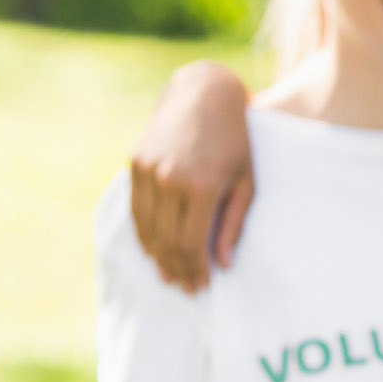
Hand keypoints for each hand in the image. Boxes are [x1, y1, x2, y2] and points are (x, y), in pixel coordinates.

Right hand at [128, 62, 253, 292]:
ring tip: (169, 274)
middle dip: (176, 268)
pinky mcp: (135, 162)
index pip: (191, 242)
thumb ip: (233, 223)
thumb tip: (222, 262)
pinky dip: (143, 232)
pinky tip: (154, 248)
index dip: (195, 268)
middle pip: (167, 240)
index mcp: (200, 185)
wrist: (205, 93)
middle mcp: (169, 179)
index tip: (201, 286)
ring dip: (157, 255)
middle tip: (186, 288)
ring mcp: (147, 170)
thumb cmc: (237, 139)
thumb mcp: (247, 180)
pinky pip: (135, 208)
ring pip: (146, 227)